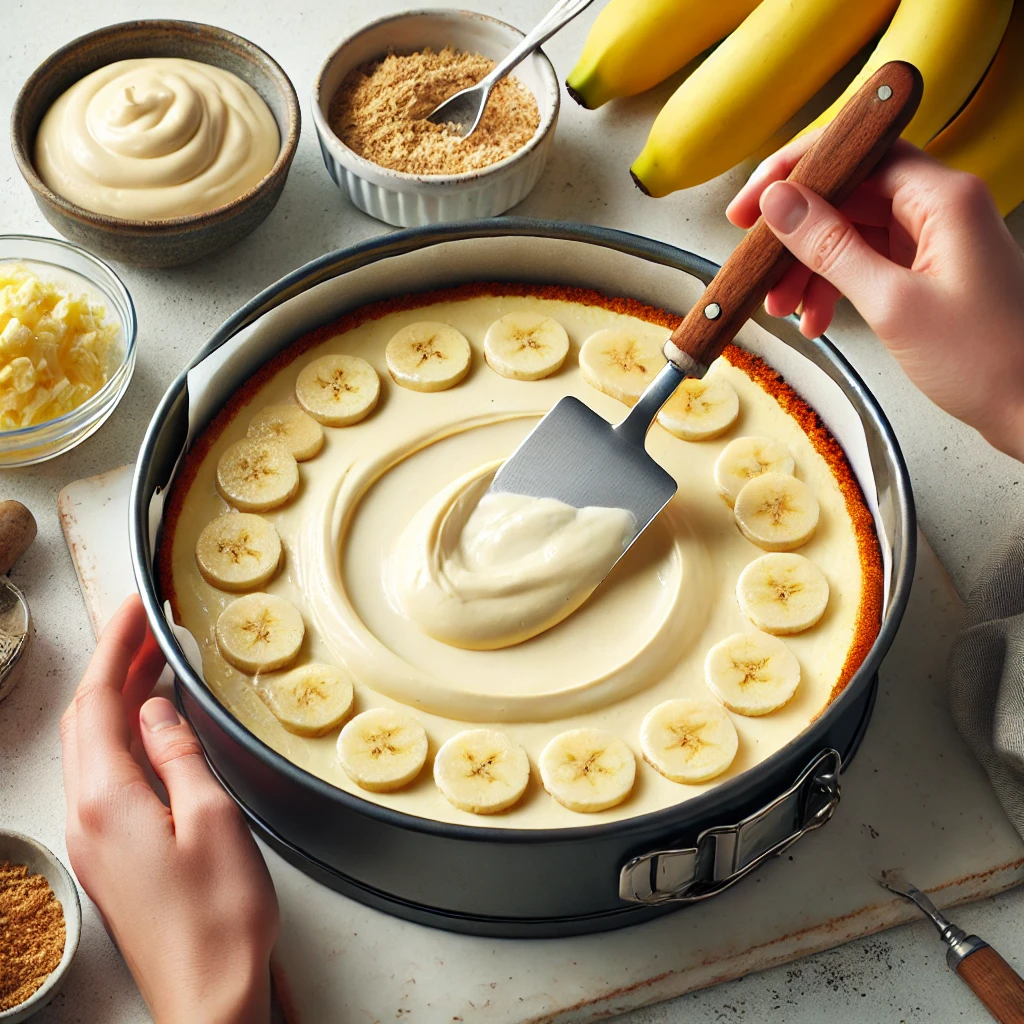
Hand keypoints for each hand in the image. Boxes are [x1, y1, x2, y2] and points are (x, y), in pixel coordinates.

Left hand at [60, 595, 278, 1023]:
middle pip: (85, 722)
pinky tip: (153, 728)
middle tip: (147, 625)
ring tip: (153, 662)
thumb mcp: (212, 819)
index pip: (97, 703)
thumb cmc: (218, 916)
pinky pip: (105, 777)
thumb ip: (178, 755)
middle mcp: (86, 818)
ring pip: (92, 748)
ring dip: (117, 700)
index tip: (134, 607)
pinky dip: (123, 737)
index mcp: (106, 802)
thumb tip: (157, 709)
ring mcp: (94, 840)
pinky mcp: (110, 856)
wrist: (208, 996)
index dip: (114, 647)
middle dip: (113, 665)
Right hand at [727, 136, 1023, 462]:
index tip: (751, 202)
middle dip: (797, 232)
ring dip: (810, 267)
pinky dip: (835, 286)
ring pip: (853, 231)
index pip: (857, 153)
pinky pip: (868, 261)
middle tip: (756, 259)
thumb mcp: (891, 303)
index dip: (797, 173)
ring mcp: (937, 239)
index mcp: (944, 198)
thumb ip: (831, 248)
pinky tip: (816, 318)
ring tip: (782, 308)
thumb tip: (781, 204)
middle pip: (850, 193)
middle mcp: (943, 207)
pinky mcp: (931, 269)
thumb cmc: (984, 360)